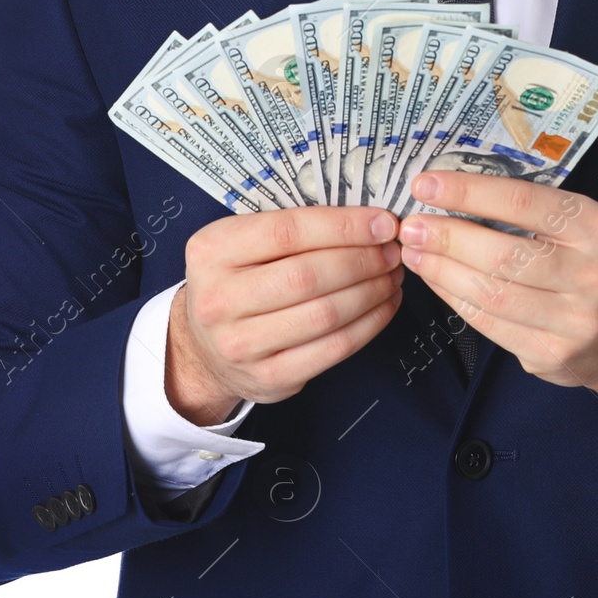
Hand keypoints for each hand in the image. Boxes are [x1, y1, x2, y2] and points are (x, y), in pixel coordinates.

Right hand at [167, 207, 403, 423]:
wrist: (203, 348)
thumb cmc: (236, 281)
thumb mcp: (243, 242)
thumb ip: (294, 228)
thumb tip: (367, 219)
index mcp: (213, 251)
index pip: (289, 231)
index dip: (344, 226)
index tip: (382, 222)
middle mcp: (220, 299)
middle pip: (309, 275)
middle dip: (364, 260)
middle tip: (394, 250)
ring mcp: (242, 345)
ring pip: (325, 314)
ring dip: (372, 292)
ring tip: (393, 275)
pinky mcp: (269, 377)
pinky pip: (332, 349)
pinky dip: (369, 325)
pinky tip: (384, 305)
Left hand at [398, 171, 597, 431]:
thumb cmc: (588, 265)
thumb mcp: (577, 226)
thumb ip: (527, 211)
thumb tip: (449, 193)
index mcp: (596, 227)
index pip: (523, 201)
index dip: (468, 192)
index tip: (426, 184)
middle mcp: (591, 274)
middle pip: (502, 254)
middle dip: (446, 238)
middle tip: (409, 225)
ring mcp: (574, 320)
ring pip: (491, 293)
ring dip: (441, 271)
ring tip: (413, 252)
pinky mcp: (552, 354)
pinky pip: (489, 324)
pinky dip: (454, 298)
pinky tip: (436, 280)